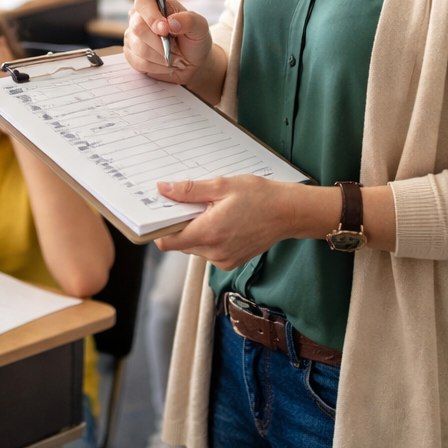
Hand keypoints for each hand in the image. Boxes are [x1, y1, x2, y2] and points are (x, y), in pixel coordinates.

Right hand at [124, 0, 214, 84]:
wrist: (192, 62)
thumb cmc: (194, 40)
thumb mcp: (200, 27)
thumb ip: (189, 20)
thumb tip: (171, 22)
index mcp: (156, 4)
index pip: (143, 3)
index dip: (152, 17)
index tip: (166, 30)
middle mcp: (140, 17)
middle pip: (138, 28)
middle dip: (160, 43)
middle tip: (174, 47)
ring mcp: (132, 36)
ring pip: (138, 48)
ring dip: (160, 57)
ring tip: (171, 55)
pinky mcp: (130, 53)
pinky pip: (137, 62)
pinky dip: (155, 66)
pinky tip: (163, 63)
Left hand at [155, 176, 297, 269]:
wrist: (288, 212)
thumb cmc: (259, 196)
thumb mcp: (221, 185)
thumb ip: (189, 191)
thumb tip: (163, 190)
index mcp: (209, 233)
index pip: (168, 241)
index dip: (159, 228)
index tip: (160, 213)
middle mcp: (215, 252)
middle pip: (181, 243)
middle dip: (181, 224)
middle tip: (191, 203)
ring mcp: (224, 260)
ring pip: (194, 247)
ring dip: (196, 230)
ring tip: (212, 210)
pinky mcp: (231, 262)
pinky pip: (209, 251)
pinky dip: (209, 237)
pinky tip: (222, 220)